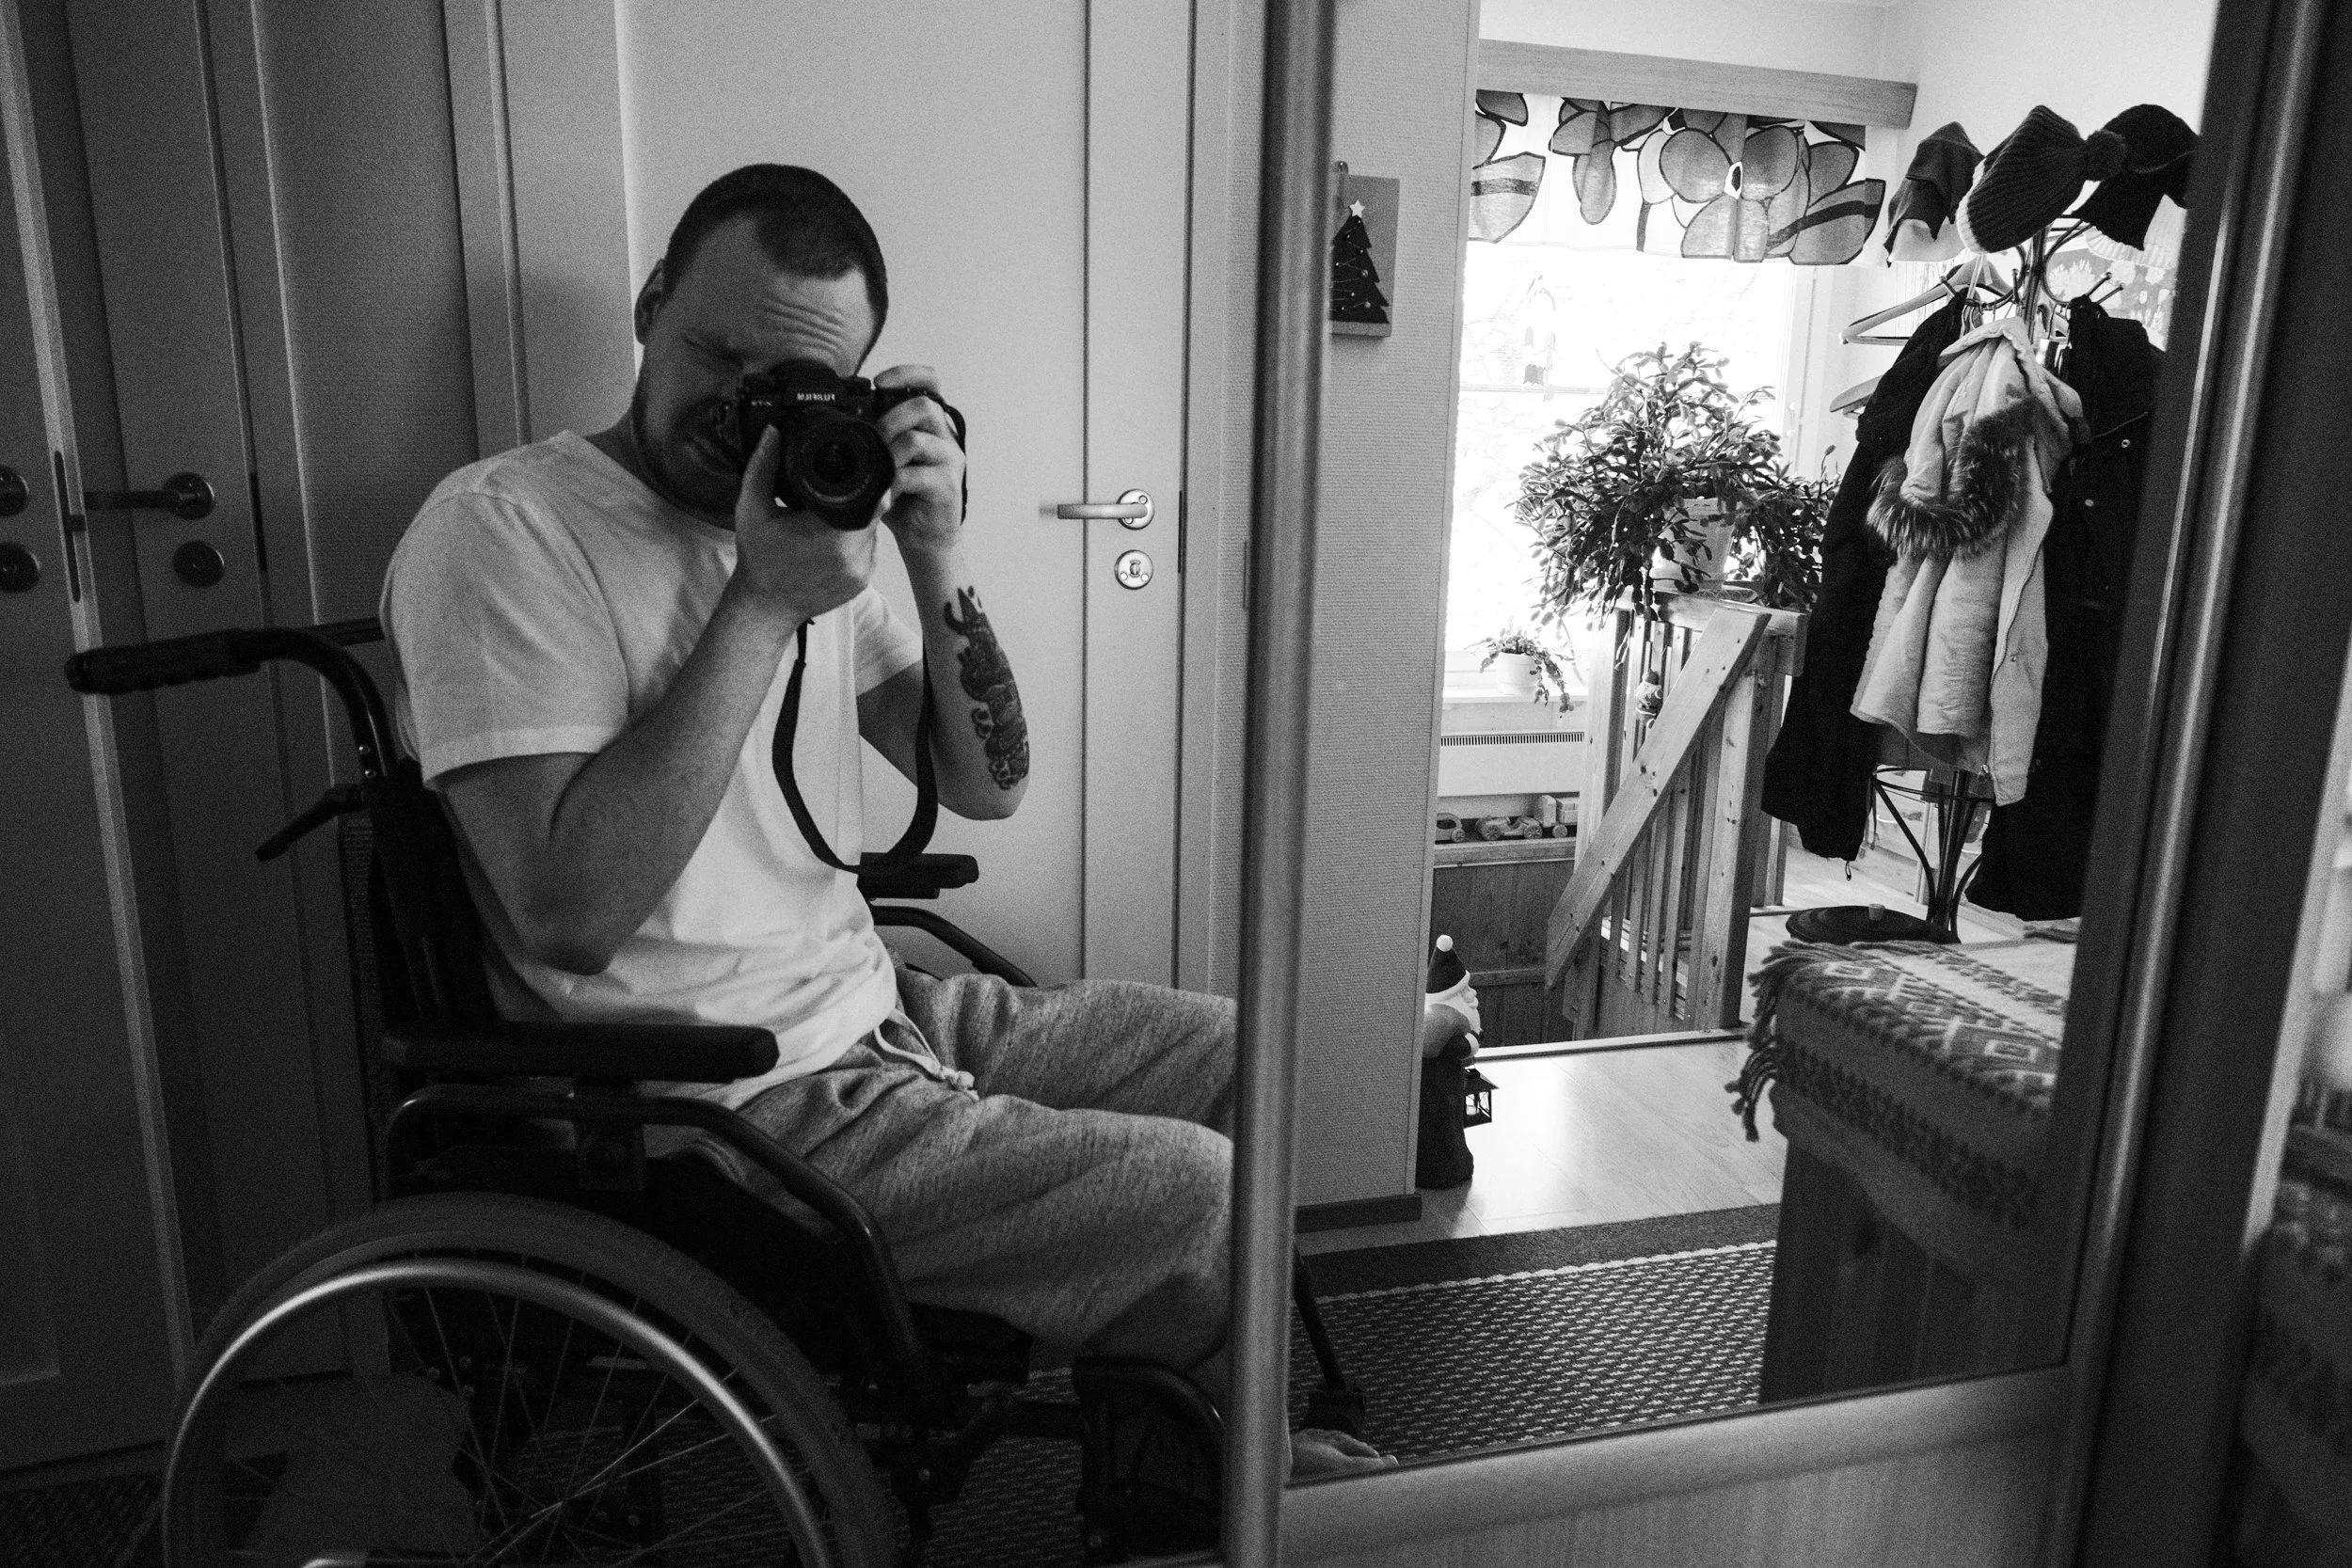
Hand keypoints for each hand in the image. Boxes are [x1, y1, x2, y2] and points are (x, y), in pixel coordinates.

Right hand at [730, 426, 876, 624]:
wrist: (765, 607)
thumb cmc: (758, 559)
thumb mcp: (753, 508)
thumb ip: (763, 466)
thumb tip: (773, 432)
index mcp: (830, 533)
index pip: (866, 493)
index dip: (864, 478)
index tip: (852, 469)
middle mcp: (852, 554)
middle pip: (872, 510)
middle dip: (858, 497)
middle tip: (836, 491)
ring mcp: (861, 572)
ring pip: (872, 530)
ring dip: (858, 519)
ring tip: (830, 516)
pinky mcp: (863, 583)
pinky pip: (868, 550)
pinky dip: (856, 540)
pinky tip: (833, 538)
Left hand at [872, 364, 964, 553]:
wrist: (925, 537)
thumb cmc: (905, 497)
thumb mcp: (886, 460)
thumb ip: (876, 437)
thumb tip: (843, 415)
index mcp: (931, 425)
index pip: (931, 381)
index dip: (907, 372)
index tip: (879, 382)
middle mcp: (945, 437)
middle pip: (924, 405)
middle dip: (890, 418)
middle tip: (874, 439)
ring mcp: (949, 461)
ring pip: (918, 438)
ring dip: (889, 451)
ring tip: (879, 469)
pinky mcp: (947, 485)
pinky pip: (915, 474)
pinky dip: (892, 484)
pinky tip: (884, 495)